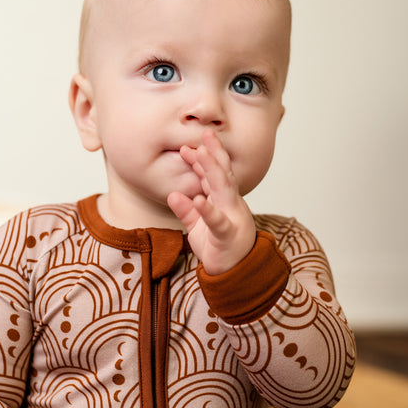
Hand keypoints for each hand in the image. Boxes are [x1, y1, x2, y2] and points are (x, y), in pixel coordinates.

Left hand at [167, 129, 255, 274]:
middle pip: (223, 174)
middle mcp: (230, 204)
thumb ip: (188, 210)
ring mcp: (231, 218)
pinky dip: (207, 210)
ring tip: (199, 154)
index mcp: (224, 200)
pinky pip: (217, 221)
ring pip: (223, 190)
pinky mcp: (226, 236)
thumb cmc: (218, 246)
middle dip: (214, 152)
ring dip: (211, 170)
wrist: (234, 273)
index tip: (192, 143)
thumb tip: (172, 194)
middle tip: (204, 133)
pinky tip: (198, 199)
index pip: (215, 174)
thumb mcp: (199, 225)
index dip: (206, 157)